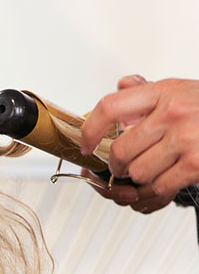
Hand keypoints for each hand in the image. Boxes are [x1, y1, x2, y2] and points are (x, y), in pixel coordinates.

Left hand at [81, 76, 198, 212]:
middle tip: (121, 165)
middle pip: (120, 150)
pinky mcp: (195, 165)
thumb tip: (123, 84)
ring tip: (150, 170)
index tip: (85, 143)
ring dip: (139, 178)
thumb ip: (148, 92)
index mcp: (163, 92)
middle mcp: (172, 114)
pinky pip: (159, 186)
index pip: (110, 107)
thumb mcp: (181, 89)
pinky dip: (157, 189)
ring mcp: (184, 140)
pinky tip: (164, 179)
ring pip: (137, 172)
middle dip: (116, 164)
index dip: (90, 129)